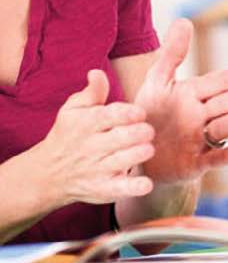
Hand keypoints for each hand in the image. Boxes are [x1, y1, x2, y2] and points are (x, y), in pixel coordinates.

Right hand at [35, 70, 154, 205]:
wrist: (46, 174)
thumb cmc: (68, 135)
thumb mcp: (73, 110)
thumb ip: (91, 92)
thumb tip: (97, 73)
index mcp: (86, 124)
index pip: (110, 115)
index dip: (130, 113)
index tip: (140, 113)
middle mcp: (91, 147)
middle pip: (123, 137)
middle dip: (141, 132)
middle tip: (147, 131)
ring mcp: (97, 169)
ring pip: (125, 160)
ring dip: (141, 153)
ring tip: (146, 148)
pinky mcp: (102, 189)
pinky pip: (121, 189)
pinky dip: (135, 187)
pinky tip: (146, 183)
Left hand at [135, 19, 227, 184]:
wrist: (137, 154)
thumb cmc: (151, 114)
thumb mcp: (157, 82)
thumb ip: (172, 54)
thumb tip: (185, 20)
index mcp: (195, 96)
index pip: (214, 85)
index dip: (226, 81)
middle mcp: (203, 117)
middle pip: (224, 105)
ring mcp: (203, 139)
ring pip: (224, 128)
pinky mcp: (199, 163)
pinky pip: (216, 160)